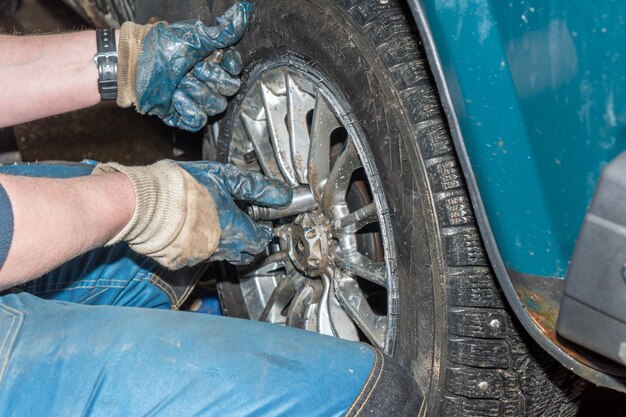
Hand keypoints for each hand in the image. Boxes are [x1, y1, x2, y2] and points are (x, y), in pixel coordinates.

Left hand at [116, 1, 251, 130]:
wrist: (135, 63)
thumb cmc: (162, 46)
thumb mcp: (195, 36)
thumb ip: (223, 31)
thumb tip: (244, 11)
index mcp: (214, 63)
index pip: (235, 72)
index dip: (226, 68)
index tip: (211, 59)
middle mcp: (209, 82)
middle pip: (228, 91)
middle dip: (209, 79)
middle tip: (191, 70)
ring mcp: (197, 100)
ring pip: (215, 106)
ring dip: (196, 93)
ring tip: (178, 84)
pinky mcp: (185, 115)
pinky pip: (199, 121)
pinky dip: (189, 110)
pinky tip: (175, 98)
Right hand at [175, 161, 291, 263]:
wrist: (145, 201)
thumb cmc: (184, 187)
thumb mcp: (226, 178)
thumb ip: (256, 187)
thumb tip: (283, 194)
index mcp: (235, 230)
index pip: (261, 240)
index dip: (266, 232)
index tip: (265, 224)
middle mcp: (221, 248)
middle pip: (245, 253)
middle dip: (251, 242)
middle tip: (250, 227)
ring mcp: (200, 256)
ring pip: (224, 255)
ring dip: (229, 244)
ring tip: (224, 225)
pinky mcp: (181, 259)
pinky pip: (201, 256)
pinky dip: (206, 245)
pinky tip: (200, 230)